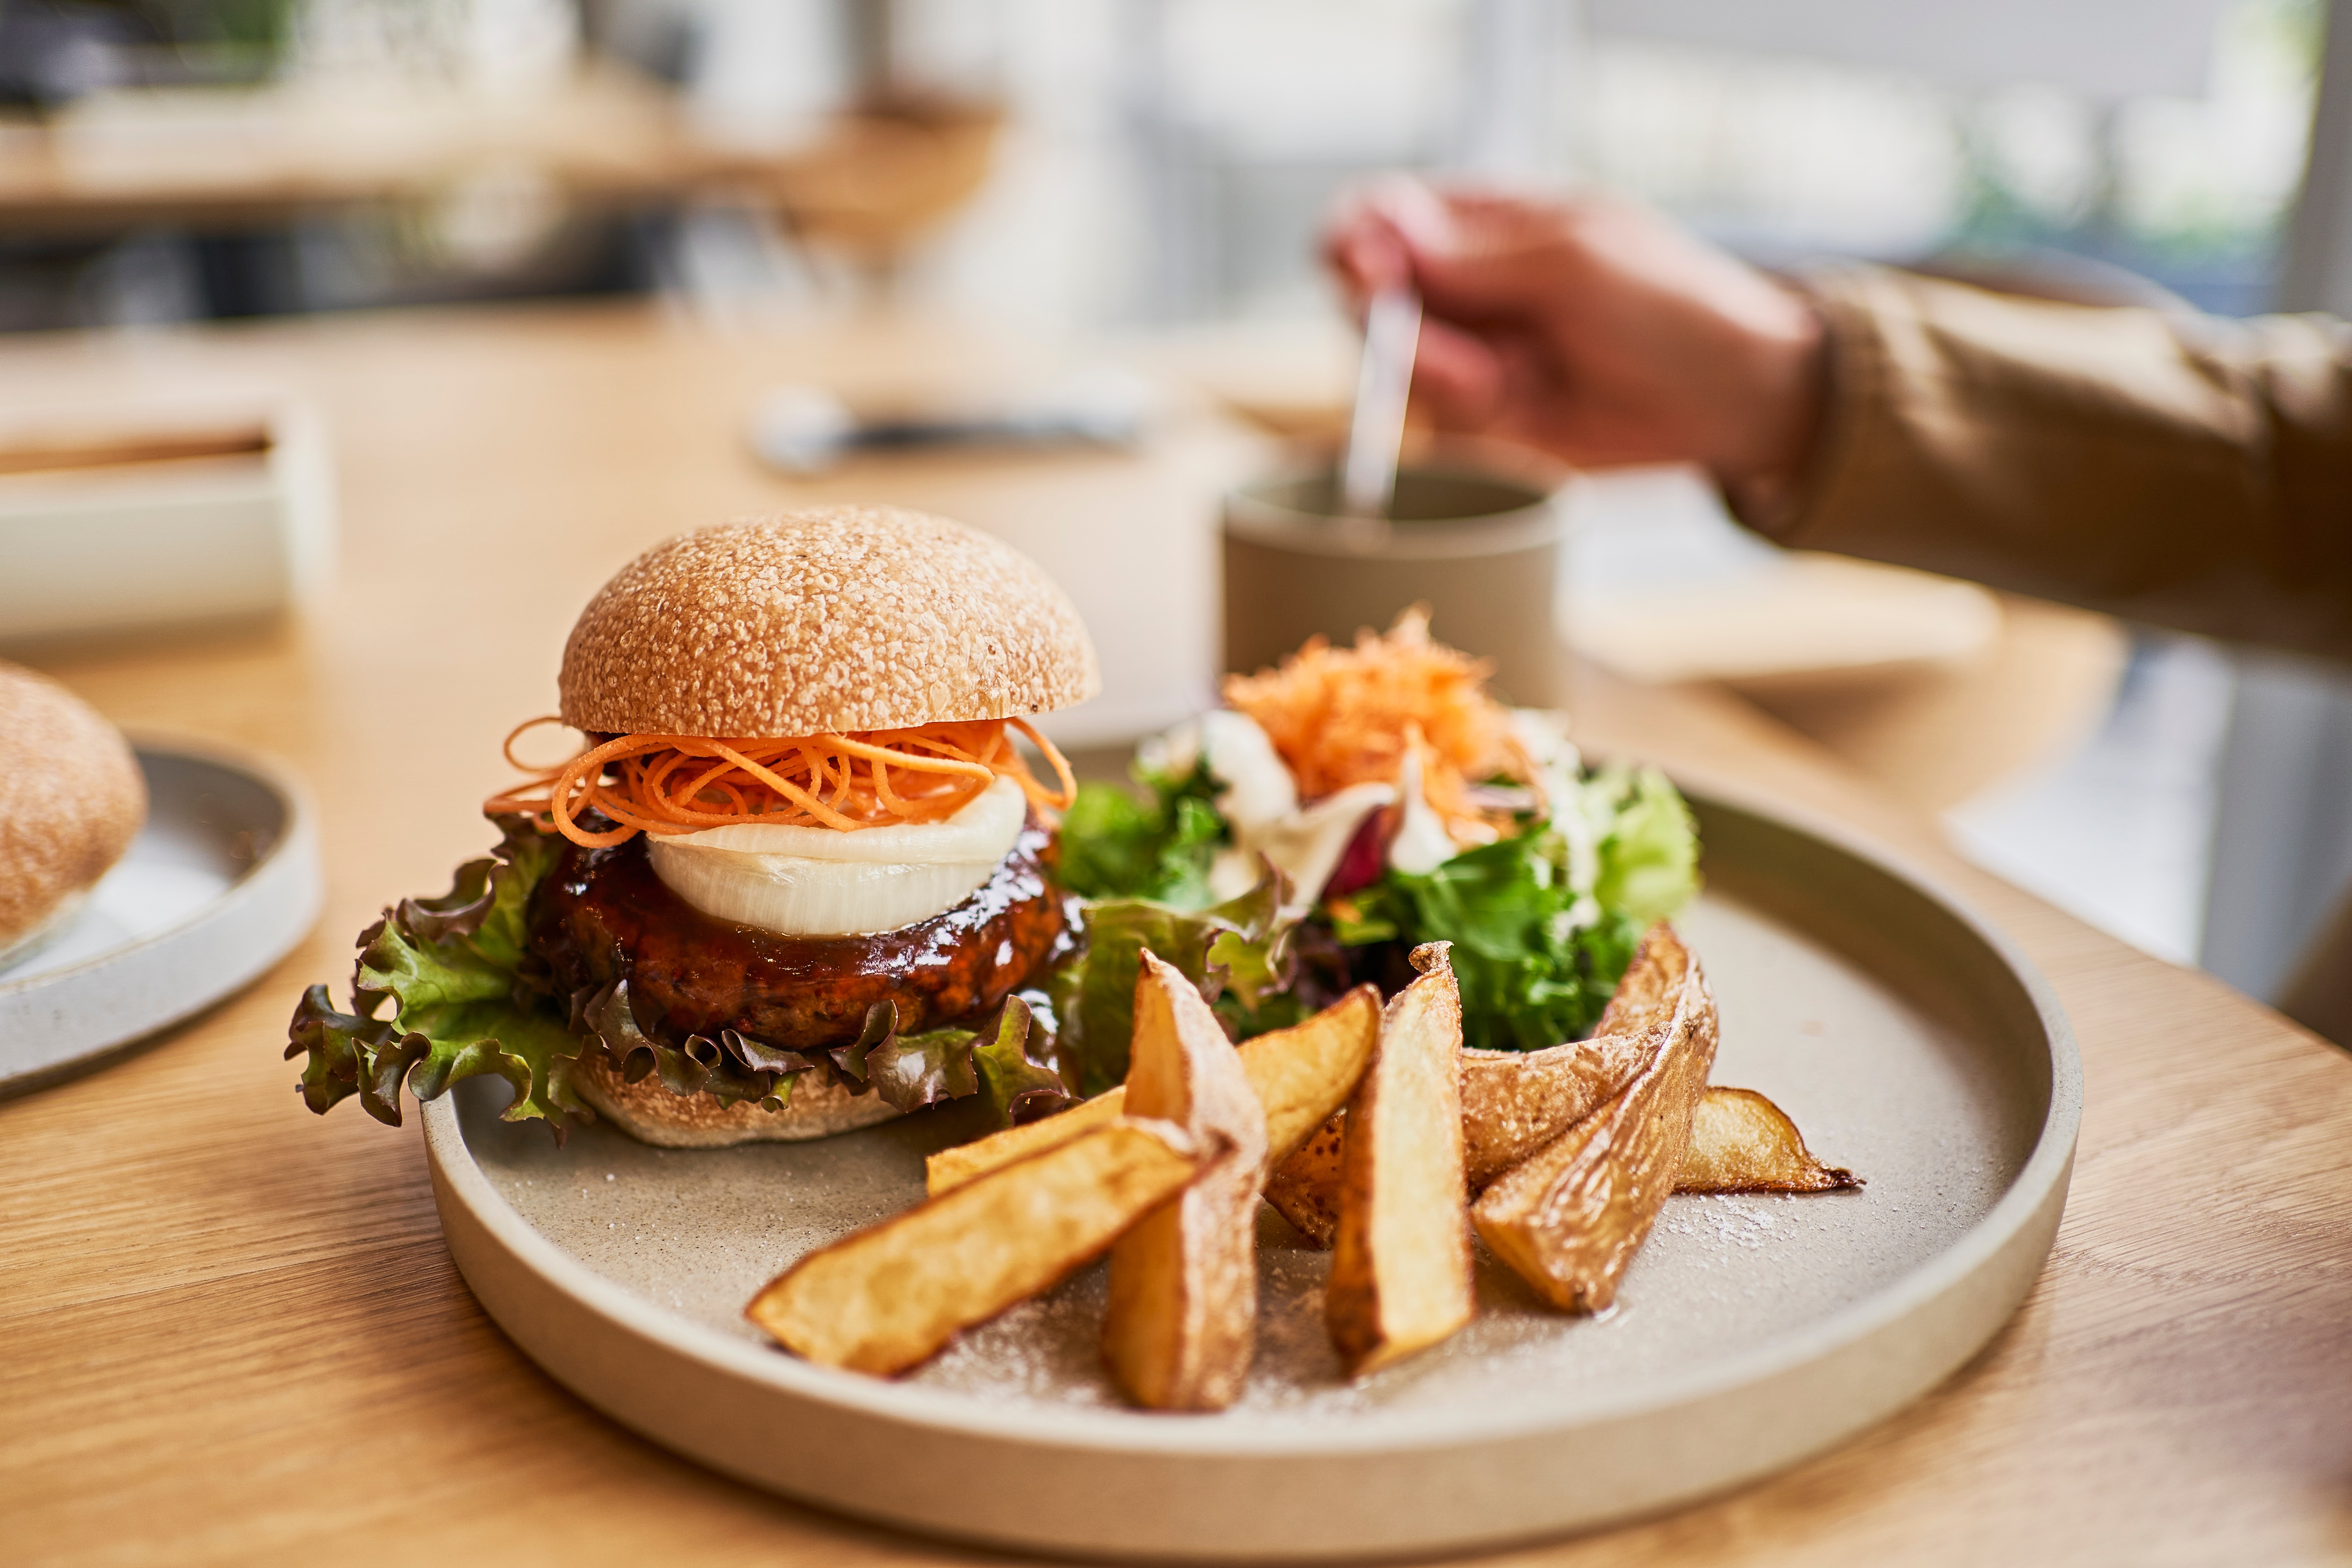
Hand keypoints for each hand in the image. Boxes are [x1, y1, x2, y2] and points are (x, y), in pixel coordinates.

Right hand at [1323, 179, 1828, 510]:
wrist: (1733, 400)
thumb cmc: (1672, 306)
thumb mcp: (1575, 262)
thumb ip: (1476, 255)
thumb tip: (1380, 233)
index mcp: (1477, 221)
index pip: (1372, 216)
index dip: (1354, 243)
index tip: (1375, 273)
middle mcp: (1461, 284)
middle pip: (1364, 301)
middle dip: (1399, 334)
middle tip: (1464, 363)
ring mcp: (1468, 353)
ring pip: (1394, 373)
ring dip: (1437, 384)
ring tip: (1506, 387)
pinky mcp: (1484, 419)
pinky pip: (1436, 427)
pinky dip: (1468, 425)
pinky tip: (1522, 411)